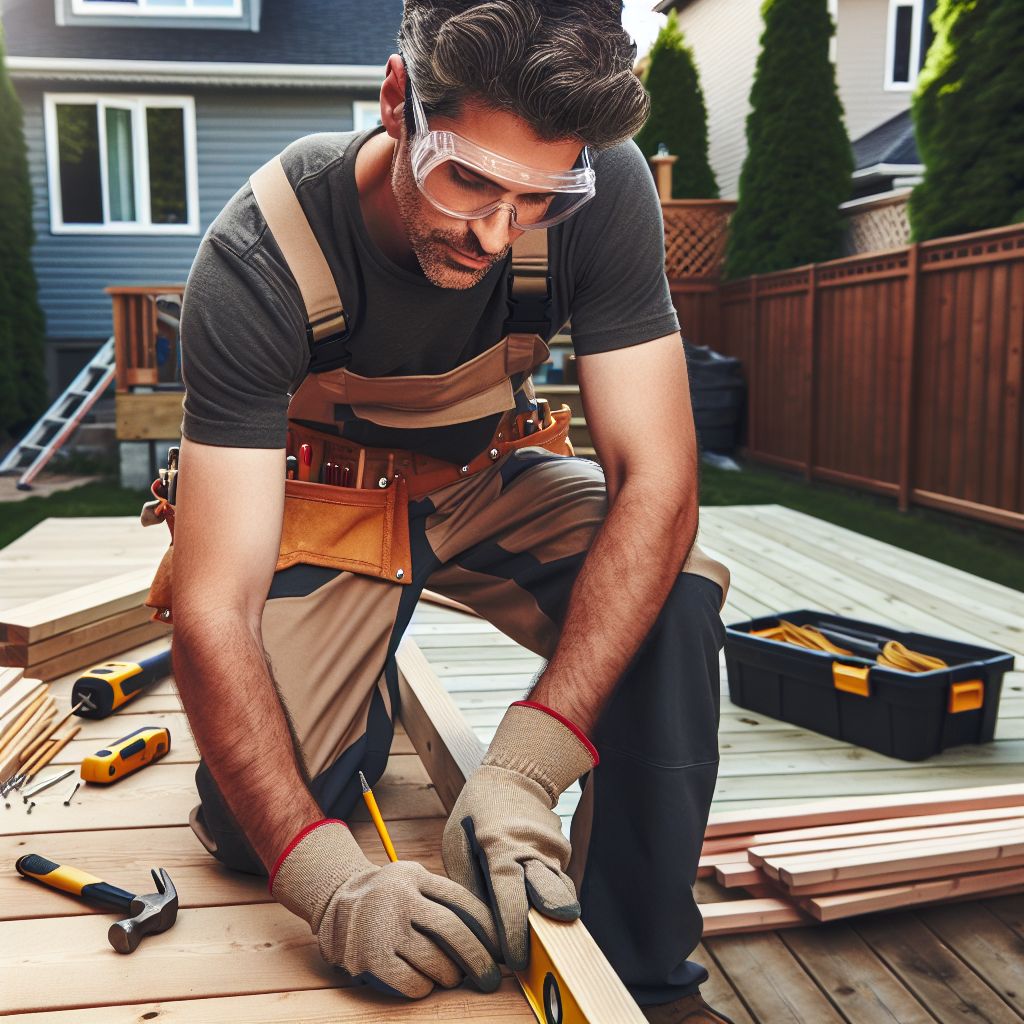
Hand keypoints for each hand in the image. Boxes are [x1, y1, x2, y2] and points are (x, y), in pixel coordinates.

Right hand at [270, 819, 500, 997]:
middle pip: (452, 930)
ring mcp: (382, 927)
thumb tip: (487, 935)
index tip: (502, 946)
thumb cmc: (386, 896)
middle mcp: (399, 897)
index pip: (461, 900)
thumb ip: (441, 897)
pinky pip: (411, 982)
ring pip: (434, 960)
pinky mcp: (368, 957)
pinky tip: (424, 983)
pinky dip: (424, 987)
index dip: (487, 926)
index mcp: (414, 876)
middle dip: (478, 958)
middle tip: (489, 976)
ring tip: (451, 976)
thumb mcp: (411, 880)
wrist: (333, 901)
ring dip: (449, 975)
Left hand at [442, 700, 597, 969]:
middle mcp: (534, 848)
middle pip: (551, 898)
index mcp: (501, 845)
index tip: (513, 961)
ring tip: (537, 942)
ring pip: (561, 895)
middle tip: (533, 959)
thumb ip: (470, 887)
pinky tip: (536, 912)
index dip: (514, 933)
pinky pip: (558, 885)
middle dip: (545, 932)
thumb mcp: (458, 844)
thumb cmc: (477, 812)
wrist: (514, 774)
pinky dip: (548, 902)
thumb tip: (482, 932)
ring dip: (549, 920)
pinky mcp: (564, 853)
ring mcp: (554, 849)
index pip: (512, 897)